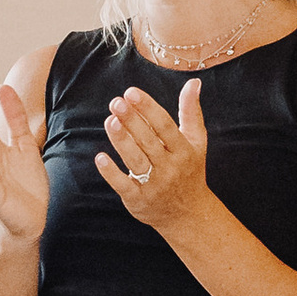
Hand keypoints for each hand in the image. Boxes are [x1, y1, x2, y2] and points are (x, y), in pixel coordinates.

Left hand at [96, 79, 211, 237]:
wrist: (188, 213)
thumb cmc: (189, 169)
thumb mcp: (196, 141)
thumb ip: (191, 111)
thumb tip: (194, 82)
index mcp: (183, 151)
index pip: (164, 126)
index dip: (148, 109)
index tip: (131, 92)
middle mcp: (170, 168)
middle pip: (148, 142)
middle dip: (132, 121)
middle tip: (116, 102)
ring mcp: (154, 185)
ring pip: (136, 161)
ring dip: (122, 141)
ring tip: (109, 120)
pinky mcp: (139, 200)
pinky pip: (124, 185)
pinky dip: (112, 173)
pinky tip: (100, 157)